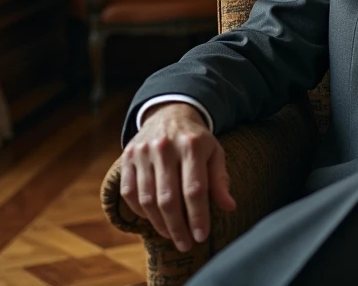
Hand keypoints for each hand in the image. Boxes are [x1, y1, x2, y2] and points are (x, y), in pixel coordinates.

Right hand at [120, 102, 236, 250]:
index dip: (198, 216)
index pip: (194, 189)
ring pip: (147, 199)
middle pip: (168, 198)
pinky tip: (154, 220)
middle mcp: (164, 147)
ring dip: (159, 224)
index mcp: (191, 146)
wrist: (170, 113)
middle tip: (186, 244)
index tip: (201, 237)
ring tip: (172, 236)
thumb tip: (229, 207)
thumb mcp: (214, 153)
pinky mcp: (127, 157)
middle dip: (177, 227)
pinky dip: (141, 212)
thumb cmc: (196, 140)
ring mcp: (143, 152)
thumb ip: (220, 179)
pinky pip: (129, 192)